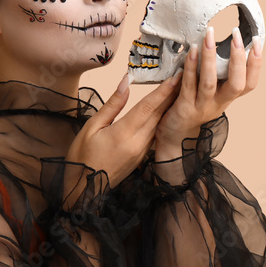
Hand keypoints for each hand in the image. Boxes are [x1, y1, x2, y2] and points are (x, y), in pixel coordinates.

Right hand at [65, 71, 182, 186]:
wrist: (85, 190)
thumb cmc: (82, 157)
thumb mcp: (91, 127)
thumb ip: (112, 105)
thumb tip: (125, 83)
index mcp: (124, 134)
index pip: (148, 107)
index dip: (163, 91)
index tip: (175, 77)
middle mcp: (138, 143)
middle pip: (159, 114)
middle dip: (172, 94)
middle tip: (183, 76)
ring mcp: (142, 151)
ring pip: (159, 124)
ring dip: (168, 106)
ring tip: (177, 88)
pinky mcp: (143, 156)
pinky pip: (154, 133)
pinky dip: (160, 119)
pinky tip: (164, 110)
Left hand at [154, 25, 263, 159]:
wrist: (174, 135)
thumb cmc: (193, 107)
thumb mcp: (212, 93)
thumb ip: (219, 75)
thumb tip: (226, 45)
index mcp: (227, 98)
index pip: (250, 84)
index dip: (256, 64)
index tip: (257, 41)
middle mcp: (219, 104)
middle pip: (236, 84)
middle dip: (238, 58)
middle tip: (236, 33)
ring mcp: (202, 107)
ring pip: (209, 82)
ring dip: (210, 58)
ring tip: (209, 35)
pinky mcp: (184, 107)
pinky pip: (188, 85)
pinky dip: (190, 67)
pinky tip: (191, 50)